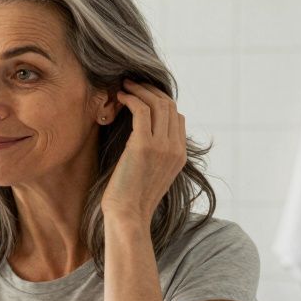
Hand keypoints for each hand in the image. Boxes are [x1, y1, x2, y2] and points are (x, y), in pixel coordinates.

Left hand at [101, 80, 187, 223]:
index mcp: (180, 155)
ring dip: (140, 90)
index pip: (177, 117)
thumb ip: (153, 154)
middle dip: (150, 90)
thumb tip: (138, 137)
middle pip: (170, 106)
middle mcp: (176, 148)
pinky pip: (141, 110)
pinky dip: (131, 98)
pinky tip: (120, 97)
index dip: (160, 101)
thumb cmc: (130, 199)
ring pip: (158, 103)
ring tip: (124, 86)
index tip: (142, 95)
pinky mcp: (144, 145)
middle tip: (132, 83)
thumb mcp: (149, 174)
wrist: (128, 217)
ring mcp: (163, 146)